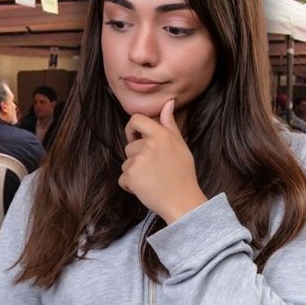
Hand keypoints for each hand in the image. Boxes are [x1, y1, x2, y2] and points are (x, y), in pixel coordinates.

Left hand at [119, 98, 207, 224]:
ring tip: (152, 179)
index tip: (134, 137)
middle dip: (137, 157)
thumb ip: (170, 124)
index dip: (132, 128)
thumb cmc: (183, 173)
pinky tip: (146, 188)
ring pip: (126, 163)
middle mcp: (148, 145)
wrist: (182, 201)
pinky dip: (130, 185)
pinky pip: (123, 178)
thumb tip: (167, 103)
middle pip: (130, 146)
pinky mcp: (130, 176)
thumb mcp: (180, 145)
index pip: (136, 119)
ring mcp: (138, 160)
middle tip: (154, 169)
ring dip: (134, 172)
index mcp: (161, 135)